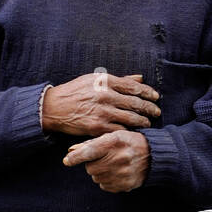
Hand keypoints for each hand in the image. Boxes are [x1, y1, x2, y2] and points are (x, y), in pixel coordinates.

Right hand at [41, 72, 159, 136]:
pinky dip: (129, 132)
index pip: (133, 87)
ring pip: (130, 118)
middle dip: (149, 108)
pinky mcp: (97, 127)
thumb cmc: (75, 92)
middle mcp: (105, 96)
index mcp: (105, 82)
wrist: (54, 108)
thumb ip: (119, 80)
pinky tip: (134, 133)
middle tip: (157, 112)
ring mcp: (102, 112)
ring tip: (148, 123)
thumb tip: (140, 78)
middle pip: (135, 103)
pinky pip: (119, 130)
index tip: (156, 96)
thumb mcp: (94, 80)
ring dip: (142, 122)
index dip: (148, 92)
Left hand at [63, 130, 150, 191]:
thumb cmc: (129, 142)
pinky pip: (105, 186)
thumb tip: (71, 151)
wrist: (153, 156)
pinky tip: (116, 173)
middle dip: (92, 164)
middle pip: (90, 168)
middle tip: (104, 158)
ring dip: (100, 172)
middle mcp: (118, 158)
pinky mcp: (125, 185)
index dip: (76, 157)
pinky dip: (107, 181)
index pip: (90, 151)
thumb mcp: (113, 136)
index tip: (67, 161)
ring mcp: (122, 173)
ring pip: (96, 178)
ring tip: (112, 165)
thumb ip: (91, 143)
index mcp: (114, 142)